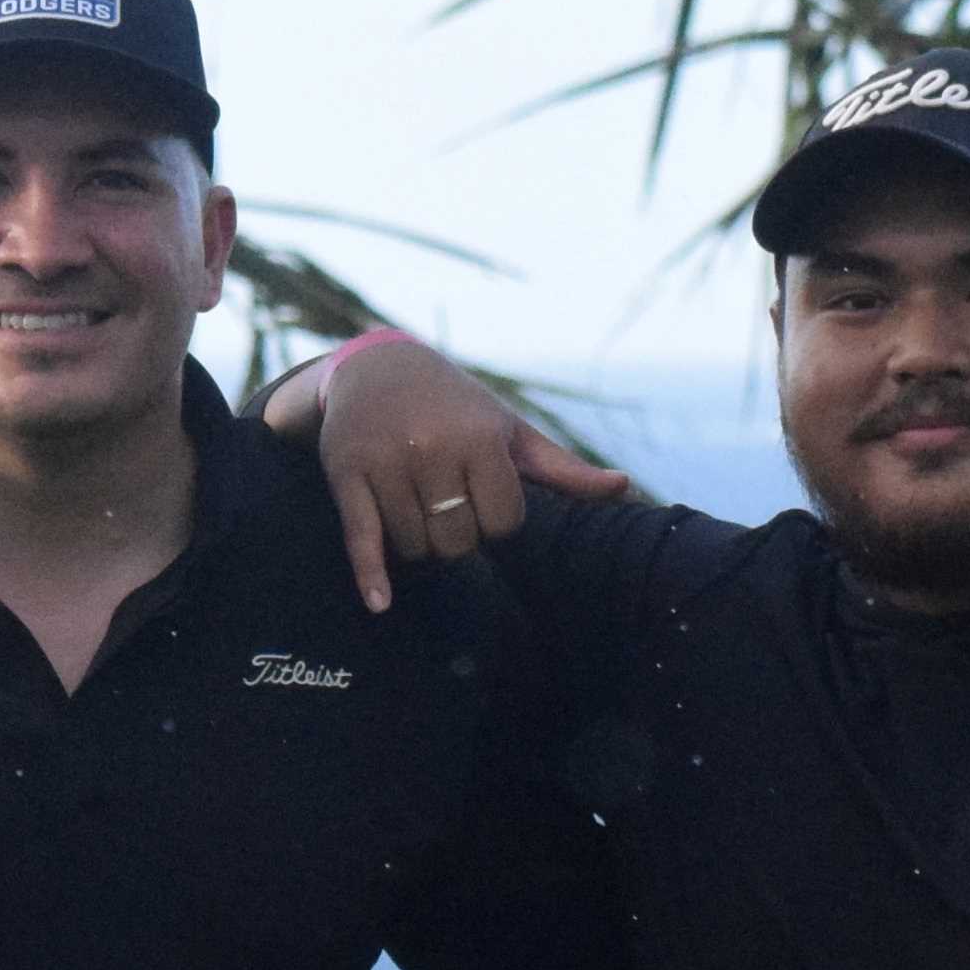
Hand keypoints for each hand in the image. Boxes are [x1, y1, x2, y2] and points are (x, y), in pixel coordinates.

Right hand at [279, 332, 633, 615]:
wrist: (377, 366)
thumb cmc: (456, 406)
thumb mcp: (509, 430)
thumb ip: (561, 468)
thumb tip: (623, 489)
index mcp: (480, 438)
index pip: (501, 524)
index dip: (494, 521)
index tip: (481, 496)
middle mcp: (433, 448)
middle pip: (456, 542)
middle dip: (455, 536)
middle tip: (444, 503)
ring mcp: (387, 462)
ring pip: (414, 547)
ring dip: (417, 543)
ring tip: (414, 506)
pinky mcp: (347, 473)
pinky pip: (362, 538)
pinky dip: (371, 575)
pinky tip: (380, 603)